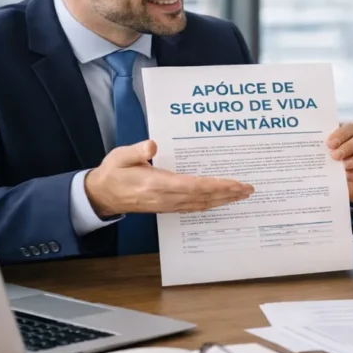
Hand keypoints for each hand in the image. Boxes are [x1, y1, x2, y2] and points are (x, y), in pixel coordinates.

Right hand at [85, 140, 253, 216]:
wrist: (103, 195)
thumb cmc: (114, 172)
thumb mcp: (120, 156)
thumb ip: (136, 151)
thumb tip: (152, 144)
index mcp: (156, 183)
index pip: (192, 185)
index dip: (215, 185)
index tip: (234, 183)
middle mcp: (165, 197)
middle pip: (202, 197)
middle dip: (227, 193)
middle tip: (248, 189)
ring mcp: (168, 205)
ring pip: (201, 204)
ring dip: (223, 200)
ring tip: (242, 194)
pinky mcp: (168, 207)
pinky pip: (194, 208)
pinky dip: (211, 204)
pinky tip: (222, 200)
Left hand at [327, 123, 352, 201]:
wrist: (348, 186)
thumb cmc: (338, 168)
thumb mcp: (331, 159)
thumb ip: (328, 153)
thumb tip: (319, 151)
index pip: (351, 128)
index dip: (341, 134)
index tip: (329, 144)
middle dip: (349, 146)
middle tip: (335, 156)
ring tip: (344, 167)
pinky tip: (350, 177)